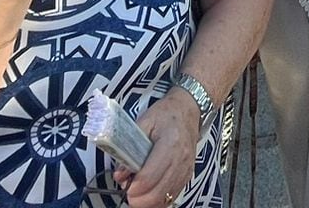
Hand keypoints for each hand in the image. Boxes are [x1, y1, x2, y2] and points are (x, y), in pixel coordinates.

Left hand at [124, 91, 203, 207]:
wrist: (189, 110)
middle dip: (139, 200)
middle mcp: (180, 160)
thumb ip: (129, 146)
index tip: (125, 186)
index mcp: (169, 143)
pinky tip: (148, 196)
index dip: (135, 187)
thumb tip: (120, 173)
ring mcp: (186, 170)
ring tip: (136, 195)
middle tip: (127, 194)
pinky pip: (172, 197)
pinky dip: (158, 201)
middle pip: (158, 192)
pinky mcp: (187, 176)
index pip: (150, 175)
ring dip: (148, 202)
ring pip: (166, 199)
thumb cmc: (166, 114)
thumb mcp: (144, 122)